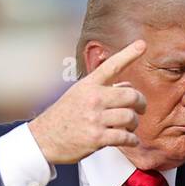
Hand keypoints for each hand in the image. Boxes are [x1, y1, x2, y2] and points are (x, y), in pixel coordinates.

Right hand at [28, 38, 147, 164]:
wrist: (43, 140)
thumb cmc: (61, 118)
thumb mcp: (77, 95)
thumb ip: (101, 89)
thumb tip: (127, 87)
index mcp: (88, 85)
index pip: (112, 66)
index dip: (129, 54)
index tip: (141, 45)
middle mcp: (93, 99)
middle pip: (131, 95)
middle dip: (141, 103)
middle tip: (141, 108)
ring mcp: (95, 119)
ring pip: (130, 117)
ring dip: (134, 124)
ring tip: (131, 126)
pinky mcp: (97, 138)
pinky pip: (124, 137)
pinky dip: (132, 140)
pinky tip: (131, 140)